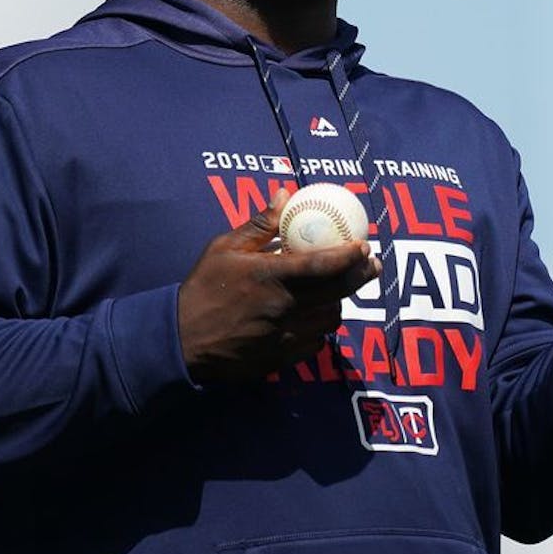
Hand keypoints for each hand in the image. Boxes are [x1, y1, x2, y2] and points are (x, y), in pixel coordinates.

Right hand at [177, 188, 381, 382]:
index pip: (324, 265)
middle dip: (361, 276)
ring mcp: (285, 336)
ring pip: (330, 318)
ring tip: (339, 288)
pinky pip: (316, 341)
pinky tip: (315, 316)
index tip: (364, 245)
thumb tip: (284, 195)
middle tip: (371, 265)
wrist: (181, 340)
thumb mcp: (224, 248)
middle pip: (338, 292)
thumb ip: (259, 224)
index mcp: (270, 277)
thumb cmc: (201, 289)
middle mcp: (284, 307)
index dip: (350, 256)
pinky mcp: (282, 358)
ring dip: (339, 302)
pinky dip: (321, 327)